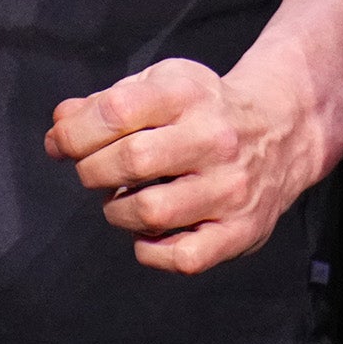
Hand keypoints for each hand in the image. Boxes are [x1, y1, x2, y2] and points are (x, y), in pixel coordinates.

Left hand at [45, 57, 317, 274]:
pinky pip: (182, 257)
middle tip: (94, 172)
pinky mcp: (241, 230)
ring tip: (123, 199)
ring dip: (118, 211)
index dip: (74, 132)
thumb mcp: (160, 86)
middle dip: (92, 172)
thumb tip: (60, 125)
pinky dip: (152, 251)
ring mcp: (231, 188)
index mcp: (188, 94)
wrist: (282, 129)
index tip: (63, 143)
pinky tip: (151, 232)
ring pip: (151, 212)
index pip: (116, 111)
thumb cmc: (204, 109)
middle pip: (130, 161)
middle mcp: (214, 139)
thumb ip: (105, 103)